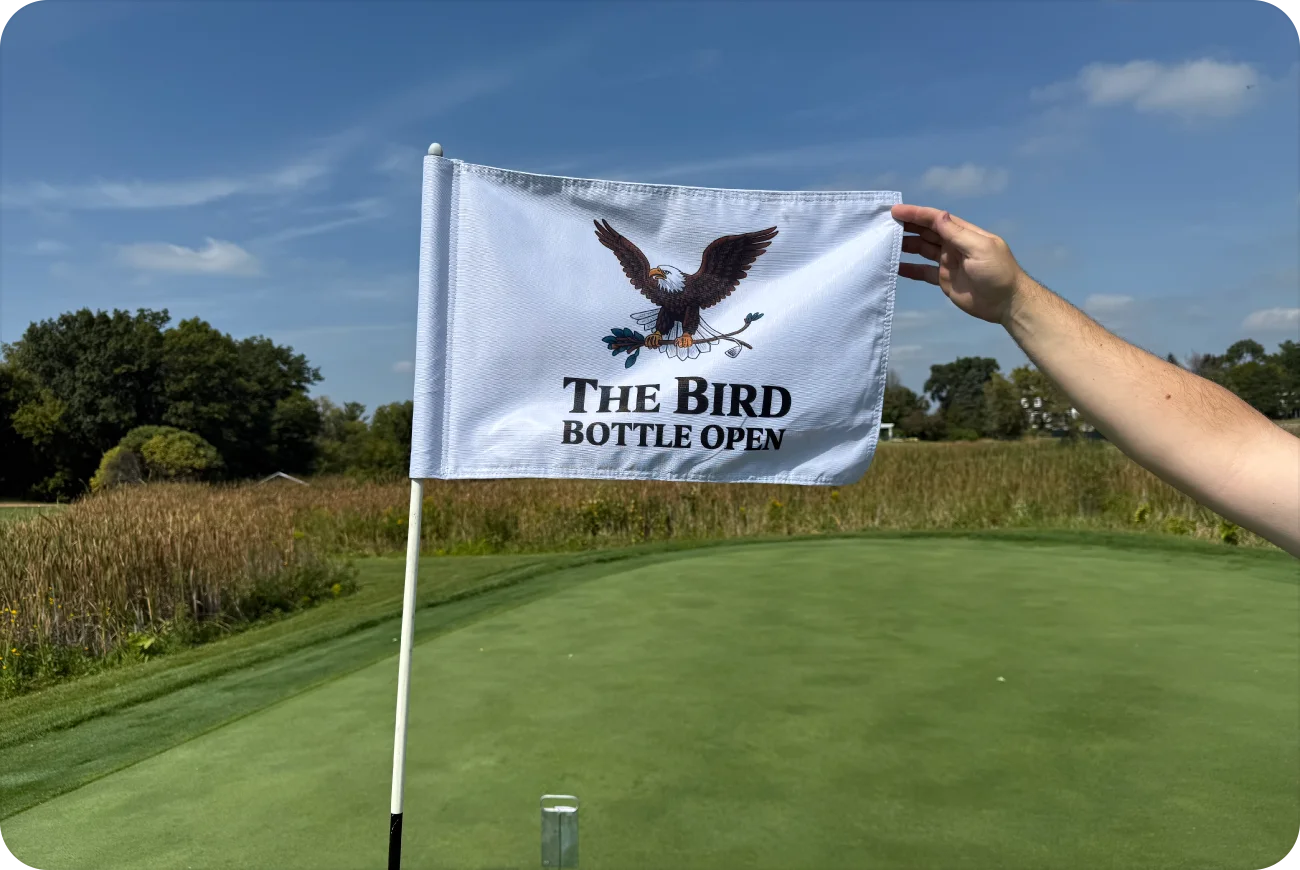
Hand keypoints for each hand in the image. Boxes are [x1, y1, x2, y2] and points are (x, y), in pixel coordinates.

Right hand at [891, 204, 1029, 325]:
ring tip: (885, 243)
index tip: (895, 210)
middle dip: (907, 226)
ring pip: (922, 249)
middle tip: (884, 224)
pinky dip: (909, 269)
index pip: (936, 219)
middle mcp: (953, 245)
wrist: (1006, 303)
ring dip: (905, 245)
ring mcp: (948, 262)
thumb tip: (938, 215)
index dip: (916, 213)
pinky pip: (923, 271)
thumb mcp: (980, 249)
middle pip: (926, 232)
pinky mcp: (944, 279)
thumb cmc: (997, 272)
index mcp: (963, 234)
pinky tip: (894, 267)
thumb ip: (957, 234)